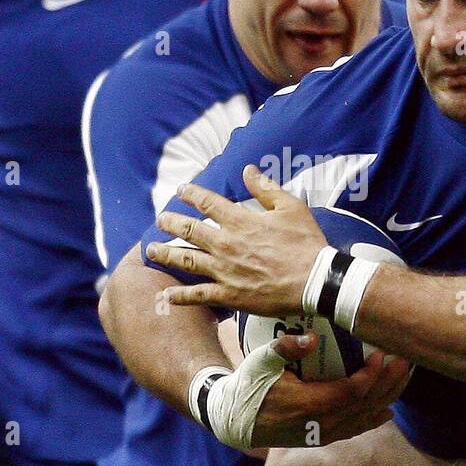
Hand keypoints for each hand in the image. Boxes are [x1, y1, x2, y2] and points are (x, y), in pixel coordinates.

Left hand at [146, 165, 327, 316]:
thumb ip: (266, 188)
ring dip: (166, 254)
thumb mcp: (291, 207)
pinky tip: (166, 295)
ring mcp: (225, 270)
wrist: (314, 281)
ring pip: (187, 260)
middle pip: (189, 230)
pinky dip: (180, 295)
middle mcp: (226, 244)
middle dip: (171, 223)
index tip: (180, 191)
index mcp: (240, 221)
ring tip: (151, 250)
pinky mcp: (229, 294)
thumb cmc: (306, 244)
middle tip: (160, 220)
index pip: (207, 202)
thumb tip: (248, 170)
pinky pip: (199, 294)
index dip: (191, 195)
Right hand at [248, 333, 410, 447]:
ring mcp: (323, 433)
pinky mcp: (321, 437)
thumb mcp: (260, 361)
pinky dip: (373, 419)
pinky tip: (387, 411)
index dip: (371, 375)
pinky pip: (354, 429)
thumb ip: (285, 347)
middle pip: (366, 404)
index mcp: (310, 404)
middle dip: (389, 382)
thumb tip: (312, 337)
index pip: (352, 391)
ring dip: (387, 397)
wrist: (235, 421)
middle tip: (406, 360)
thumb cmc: (248, 386)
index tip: (381, 354)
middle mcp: (321, 423)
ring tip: (404, 377)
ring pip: (365, 418)